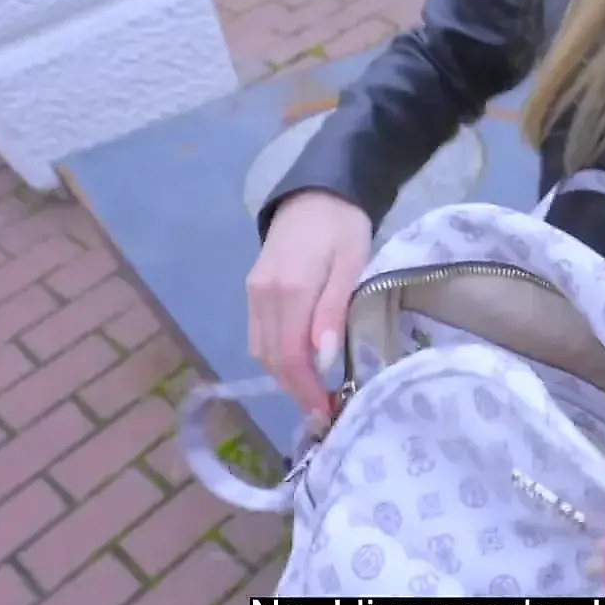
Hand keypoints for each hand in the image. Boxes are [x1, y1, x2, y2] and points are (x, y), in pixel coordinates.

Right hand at [245, 190, 371, 418]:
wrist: (315, 192)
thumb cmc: (343, 227)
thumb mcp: (352, 263)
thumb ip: (335, 309)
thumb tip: (324, 357)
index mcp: (290, 289)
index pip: (292, 355)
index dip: (306, 390)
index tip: (326, 412)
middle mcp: (264, 295)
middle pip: (273, 358)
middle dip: (296, 390)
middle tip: (324, 412)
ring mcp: (253, 293)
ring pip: (261, 350)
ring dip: (285, 378)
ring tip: (314, 395)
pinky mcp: (252, 290)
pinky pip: (259, 335)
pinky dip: (276, 358)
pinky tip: (299, 366)